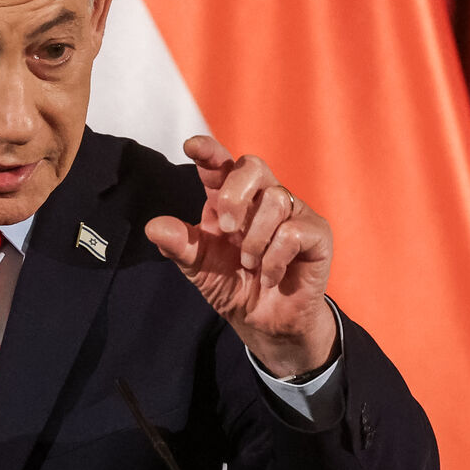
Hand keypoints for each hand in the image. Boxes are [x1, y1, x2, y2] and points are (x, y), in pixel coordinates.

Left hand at [145, 136, 336, 376]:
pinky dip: (274, 259)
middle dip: (234, 195)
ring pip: (276, 200)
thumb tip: (152, 227)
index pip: (221, 165)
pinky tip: (269, 276)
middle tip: (225, 229)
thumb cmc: (233, 286)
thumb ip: (179, 246)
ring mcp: (293, 212)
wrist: (265, 323)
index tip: (192, 146)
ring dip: (254, 239)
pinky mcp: (316, 234)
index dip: (209, 151)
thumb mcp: (199, 267)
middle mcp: (263, 198)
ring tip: (249, 264)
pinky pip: (293, 232)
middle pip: (254, 165)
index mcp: (230, 199)